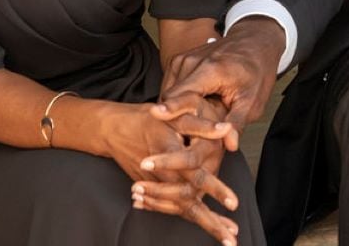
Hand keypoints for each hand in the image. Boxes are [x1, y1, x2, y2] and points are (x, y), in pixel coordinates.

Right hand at [98, 102, 239, 242]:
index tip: (234, 204)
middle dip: (212, 223)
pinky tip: (204, 223)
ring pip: (181, 210)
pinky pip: (171, 208)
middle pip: (190, 205)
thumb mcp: (178, 116)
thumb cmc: (148, 120)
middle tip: (232, 240)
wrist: (114, 130)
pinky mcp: (153, 190)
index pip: (198, 177)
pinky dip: (187, 217)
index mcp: (176, 159)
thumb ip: (202, 126)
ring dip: (205, 224)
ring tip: (227, 239)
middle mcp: (167, 178)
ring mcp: (158, 186)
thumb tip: (227, 128)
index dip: (216, 189)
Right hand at [160, 17, 284, 132]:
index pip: (183, 92)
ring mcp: (183, 59)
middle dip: (173, 118)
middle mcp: (192, 61)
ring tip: (188, 124)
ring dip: (173, 110)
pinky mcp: (180, 61)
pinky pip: (171, 86)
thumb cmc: (256, 70)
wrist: (255, 42)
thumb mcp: (253, 100)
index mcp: (211, 70)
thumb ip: (237, 123)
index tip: (156, 116)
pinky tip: (188, 111)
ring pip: (167, 92)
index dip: (171, 109)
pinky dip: (176, 101)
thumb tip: (230, 145)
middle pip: (170, 95)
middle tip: (184, 138)